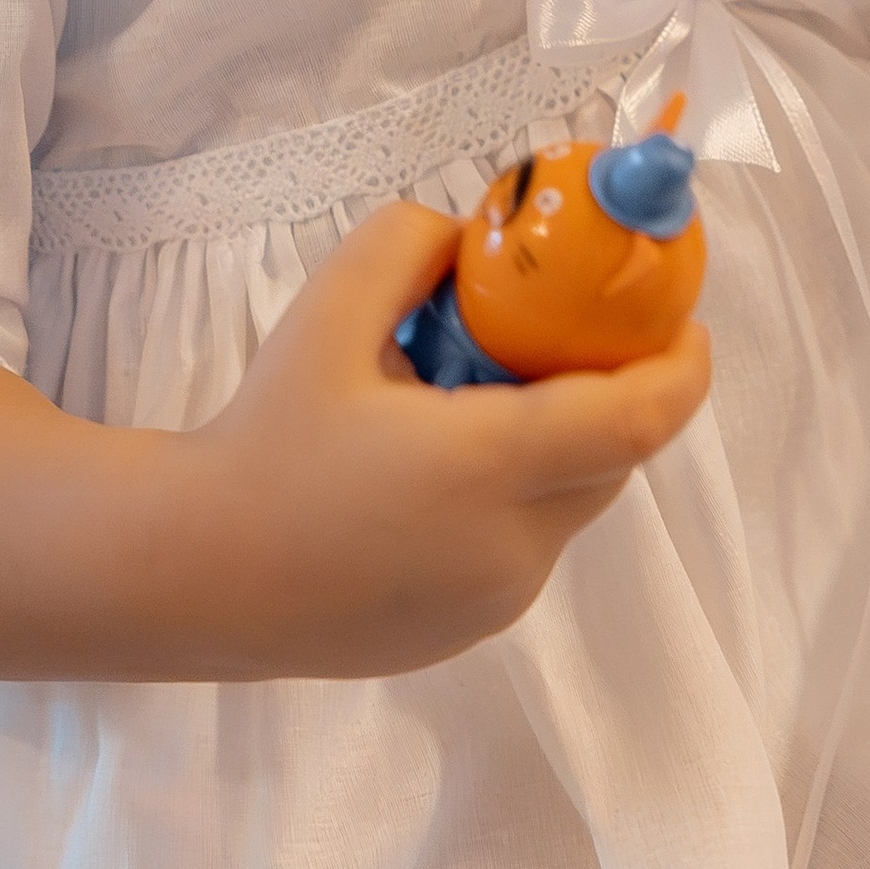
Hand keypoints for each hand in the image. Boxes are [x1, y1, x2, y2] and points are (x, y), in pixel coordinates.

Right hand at [0, 200, 711, 683]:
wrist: (184, 572)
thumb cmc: (261, 436)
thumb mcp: (328, 312)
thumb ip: (409, 245)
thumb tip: (468, 232)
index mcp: (488, 466)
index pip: (639, 419)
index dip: (680, 364)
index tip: (685, 319)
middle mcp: (509, 547)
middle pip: (610, 460)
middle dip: (609, 395)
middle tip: (569, 337)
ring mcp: (491, 604)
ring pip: (565, 509)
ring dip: (554, 449)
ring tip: (477, 398)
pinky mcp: (461, 636)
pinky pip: (520, 551)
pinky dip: (512, 500)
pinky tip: (433, 468)